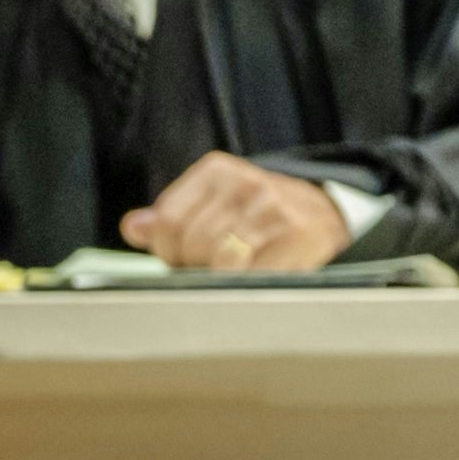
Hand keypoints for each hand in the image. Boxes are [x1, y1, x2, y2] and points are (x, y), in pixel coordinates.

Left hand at [122, 153, 352, 273]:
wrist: (324, 216)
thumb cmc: (258, 218)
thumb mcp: (212, 207)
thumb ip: (171, 219)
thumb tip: (134, 227)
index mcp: (216, 171)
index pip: (168, 222)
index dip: (171, 252)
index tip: (188, 258)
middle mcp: (245, 183)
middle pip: (194, 245)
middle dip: (200, 267)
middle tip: (221, 267)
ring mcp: (273, 207)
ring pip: (222, 263)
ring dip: (226, 280)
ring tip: (242, 271)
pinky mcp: (298, 235)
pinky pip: (255, 276)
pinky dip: (251, 288)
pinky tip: (260, 278)